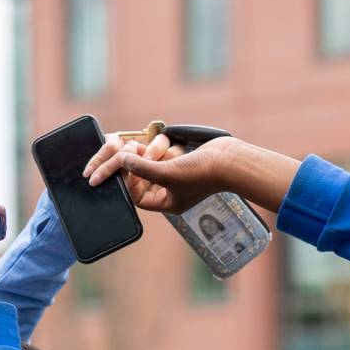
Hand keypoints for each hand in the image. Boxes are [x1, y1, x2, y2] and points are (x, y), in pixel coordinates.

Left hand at [85, 131, 219, 214]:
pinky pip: (164, 151)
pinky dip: (167, 147)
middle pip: (143, 177)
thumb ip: (141, 168)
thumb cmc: (201, 175)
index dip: (131, 183)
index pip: (139, 197)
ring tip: (160, 149)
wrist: (228, 160)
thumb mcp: (166, 174)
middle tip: (132, 150)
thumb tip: (121, 159)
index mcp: (168, 202)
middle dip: (139, 163)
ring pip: (152, 160)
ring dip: (155, 152)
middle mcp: (171, 189)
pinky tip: (176, 148)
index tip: (128, 168)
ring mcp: (177, 173)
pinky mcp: (182, 158)